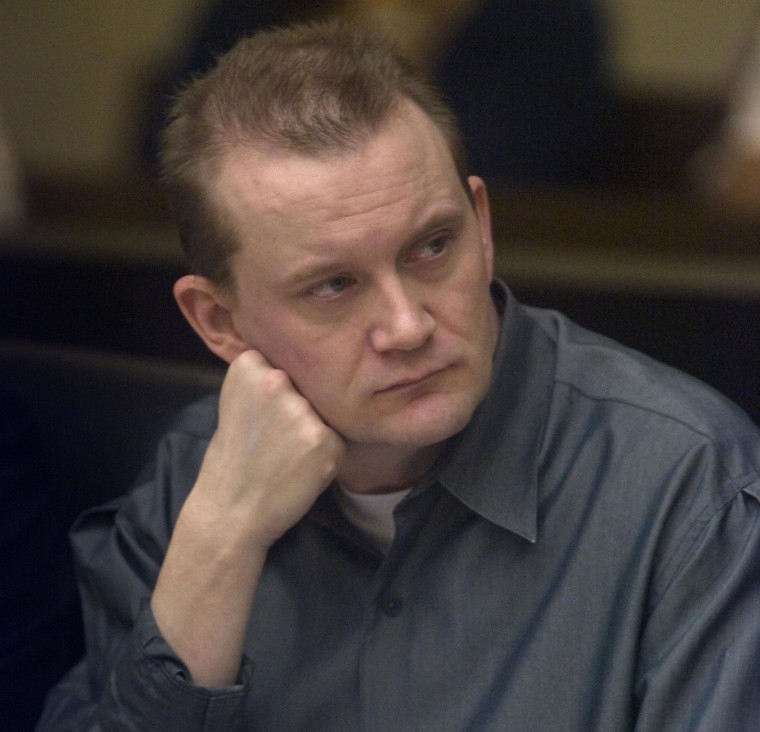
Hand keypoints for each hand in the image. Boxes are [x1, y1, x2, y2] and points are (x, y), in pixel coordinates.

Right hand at [195, 349, 345, 549]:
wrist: (230, 512)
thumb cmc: (234, 460)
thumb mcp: (237, 402)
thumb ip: (265, 381)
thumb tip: (308, 365)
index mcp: (249, 366)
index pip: (287, 363)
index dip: (281, 392)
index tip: (262, 414)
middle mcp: (276, 381)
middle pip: (308, 387)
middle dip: (300, 409)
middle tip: (275, 440)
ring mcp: (301, 410)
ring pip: (324, 413)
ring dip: (315, 432)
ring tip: (288, 456)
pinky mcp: (323, 439)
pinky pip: (338, 439)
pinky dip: (327, 456)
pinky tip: (301, 470)